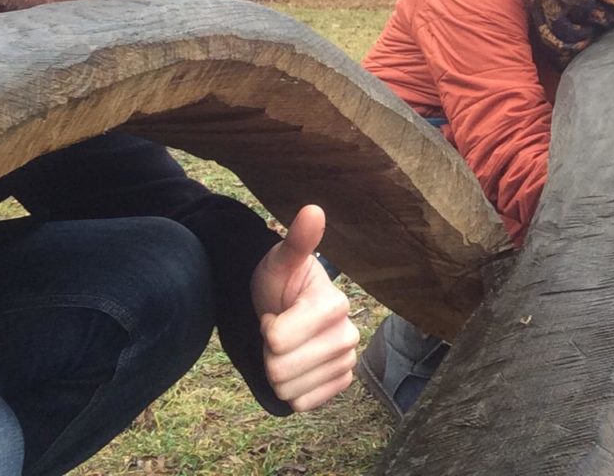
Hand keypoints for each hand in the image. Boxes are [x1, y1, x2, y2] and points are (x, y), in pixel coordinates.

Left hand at [250, 205, 358, 410]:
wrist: (285, 307)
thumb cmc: (280, 283)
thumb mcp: (280, 261)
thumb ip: (298, 241)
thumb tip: (313, 209)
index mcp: (334, 304)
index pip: (277, 339)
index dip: (265, 328)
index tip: (273, 313)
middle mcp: (348, 334)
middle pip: (280, 368)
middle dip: (269, 352)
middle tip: (278, 330)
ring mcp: (347, 361)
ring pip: (290, 389)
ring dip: (277, 371)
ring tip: (286, 347)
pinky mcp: (342, 382)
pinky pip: (304, 403)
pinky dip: (291, 390)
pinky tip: (296, 366)